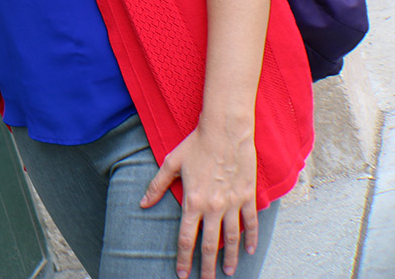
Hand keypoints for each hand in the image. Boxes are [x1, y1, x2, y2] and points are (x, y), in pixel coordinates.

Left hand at [140, 121, 257, 278]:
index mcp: (193, 201)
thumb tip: (143, 204)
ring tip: (229, 272)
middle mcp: (214, 207)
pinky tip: (250, 250)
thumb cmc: (196, 144)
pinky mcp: (248, 196)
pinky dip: (251, 238)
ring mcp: (233, 203)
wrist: (225, 130)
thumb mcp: (171, 163)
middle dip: (207, 267)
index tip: (182, 274)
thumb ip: (157, 186)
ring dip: (231, 258)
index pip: (186, 238)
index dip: (184, 258)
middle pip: (210, 244)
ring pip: (232, 238)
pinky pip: (251, 222)